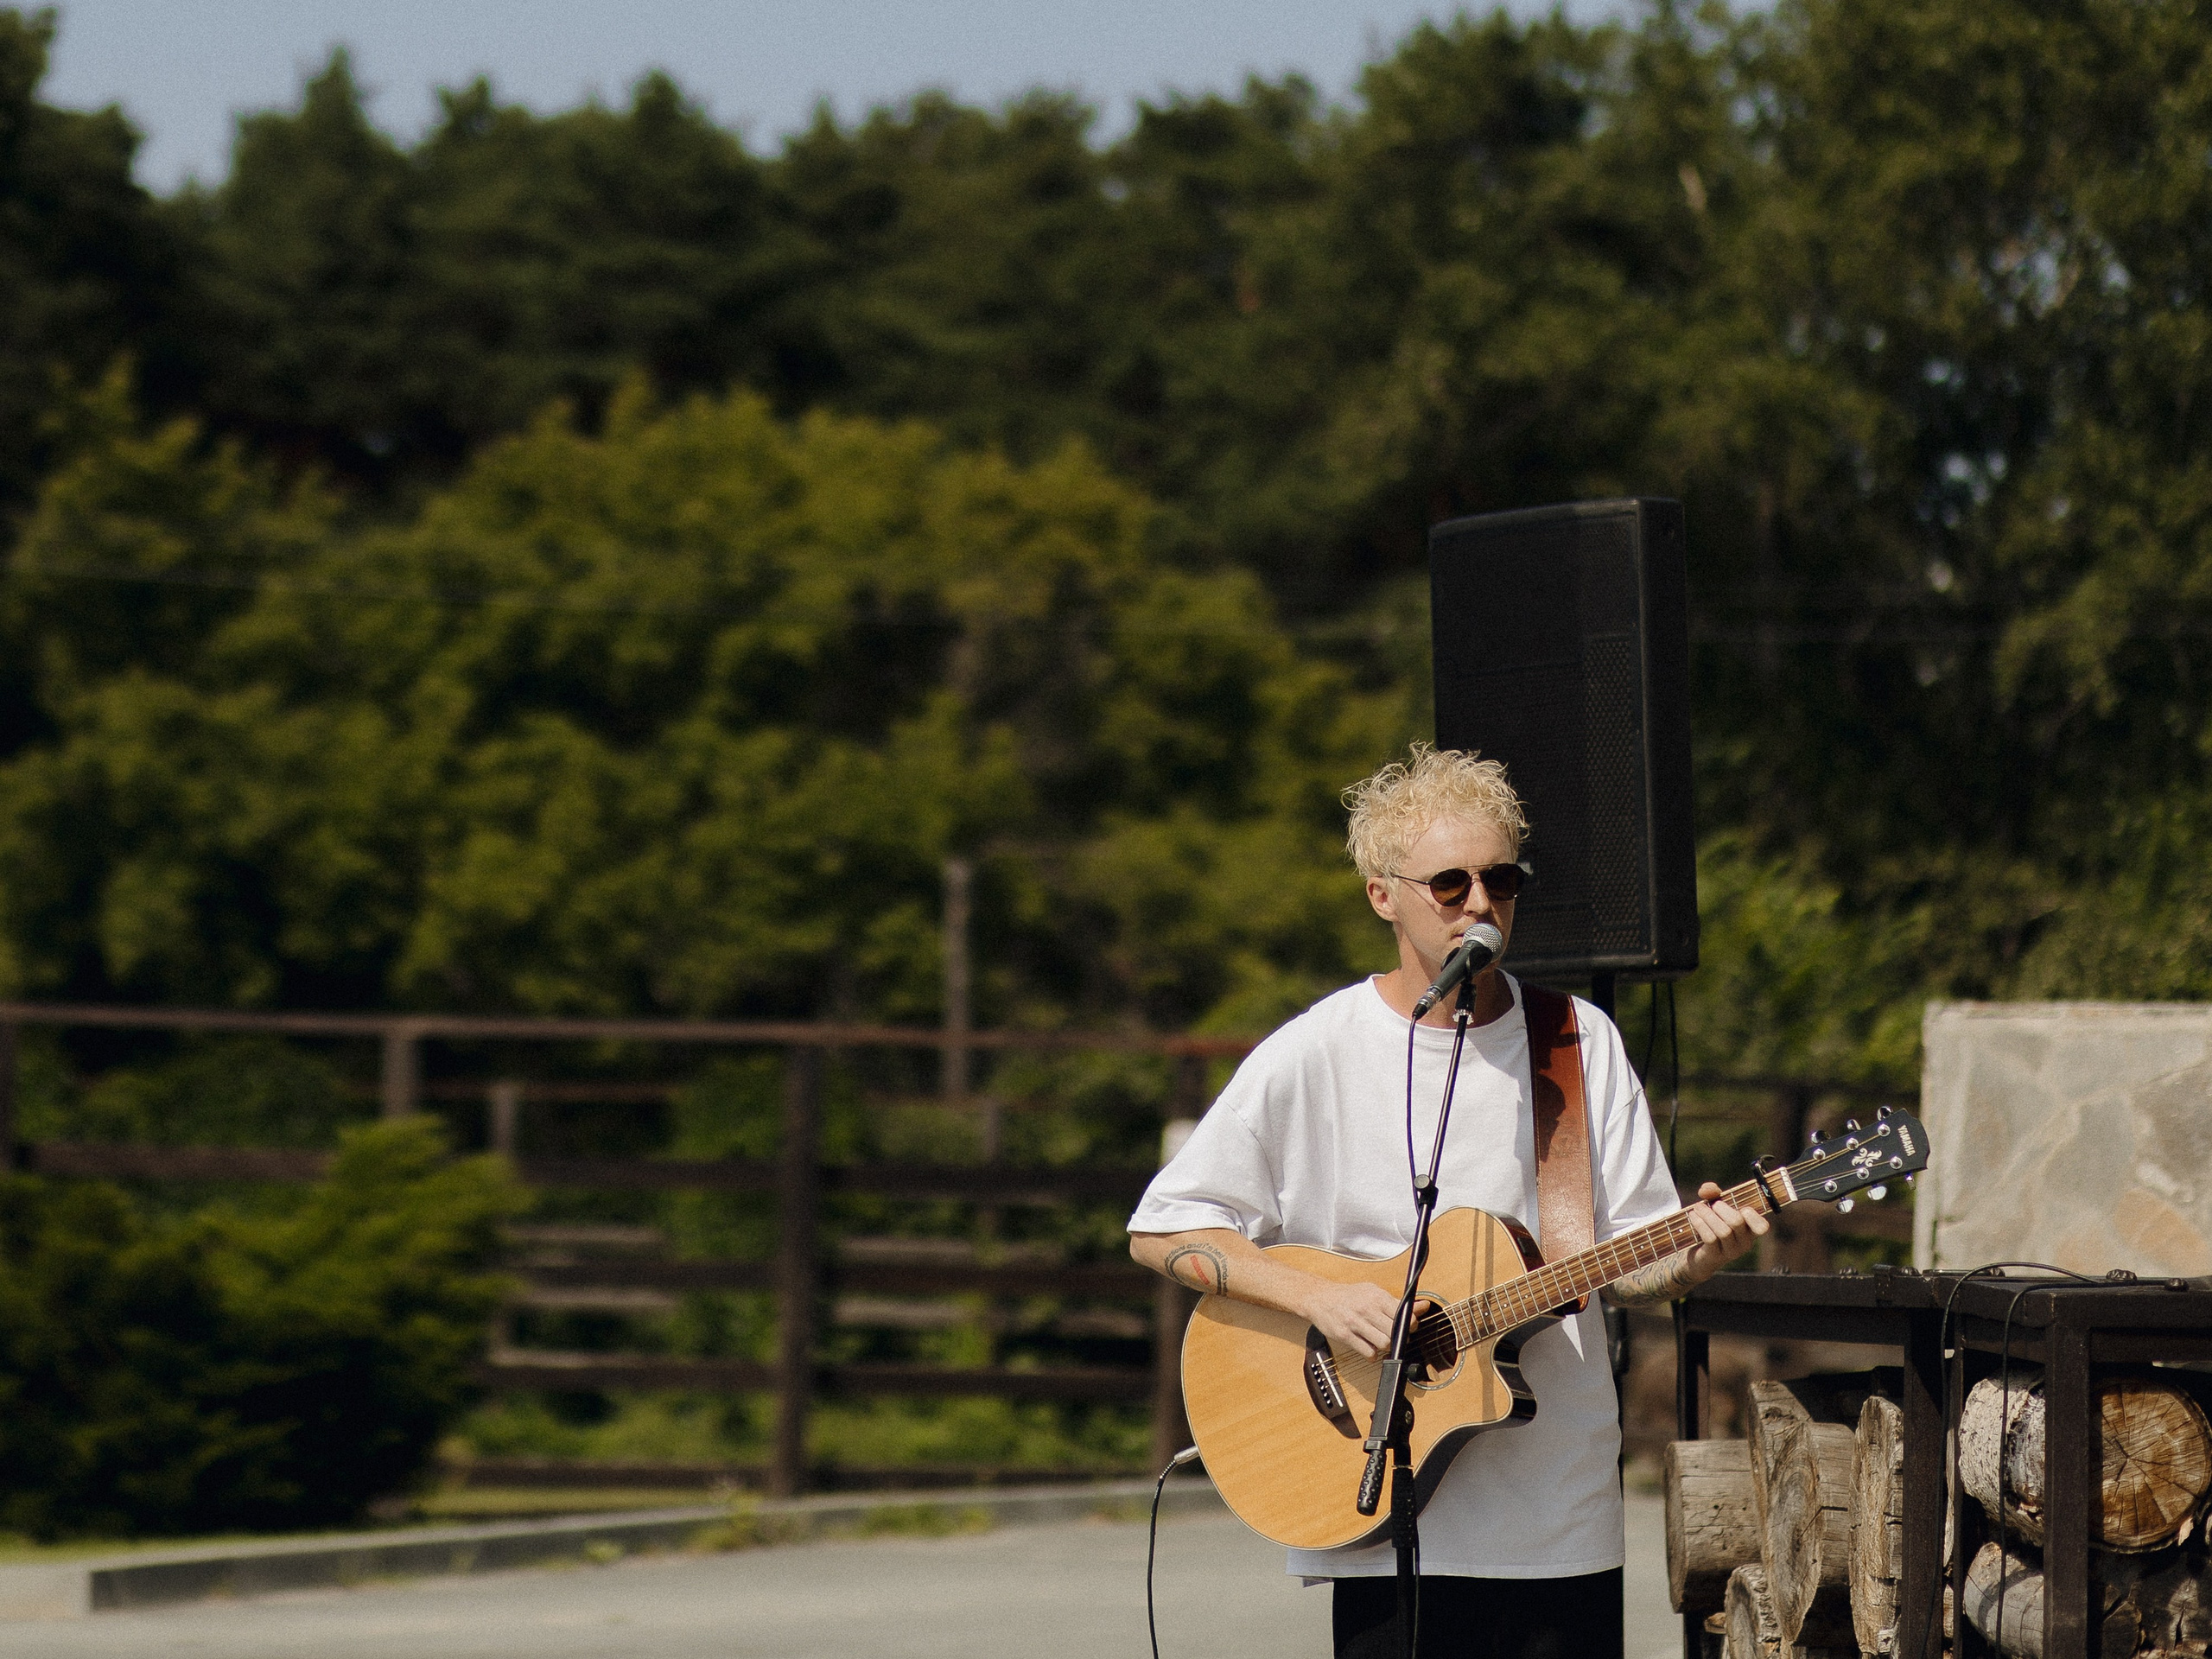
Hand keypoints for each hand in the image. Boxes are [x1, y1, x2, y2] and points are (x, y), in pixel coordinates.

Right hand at [1302, 1278, 1420, 1359]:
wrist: (1319, 1298)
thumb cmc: (1349, 1296)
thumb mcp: (1374, 1293)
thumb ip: (1398, 1303)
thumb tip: (1424, 1306)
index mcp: (1376, 1297)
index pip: (1404, 1315)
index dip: (1410, 1324)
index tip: (1407, 1326)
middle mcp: (1367, 1309)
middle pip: (1395, 1332)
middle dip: (1398, 1337)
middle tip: (1392, 1335)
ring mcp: (1355, 1323)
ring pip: (1384, 1344)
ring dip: (1385, 1346)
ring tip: (1379, 1340)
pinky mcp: (1345, 1335)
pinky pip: (1368, 1353)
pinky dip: (1372, 1354)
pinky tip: (1368, 1346)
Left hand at [1680, 1180, 1768, 1283]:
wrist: (1698, 1254)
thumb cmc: (1712, 1225)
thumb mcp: (1715, 1207)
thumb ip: (1713, 1193)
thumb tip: (1707, 1190)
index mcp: (1751, 1231)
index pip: (1762, 1226)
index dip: (1751, 1214)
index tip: (1739, 1207)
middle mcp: (1744, 1244)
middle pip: (1737, 1222)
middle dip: (1722, 1208)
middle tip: (1713, 1204)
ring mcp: (1731, 1252)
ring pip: (1723, 1231)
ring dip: (1707, 1215)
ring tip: (1697, 1207)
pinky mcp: (1715, 1256)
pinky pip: (1709, 1238)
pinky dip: (1700, 1223)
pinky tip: (1693, 1216)